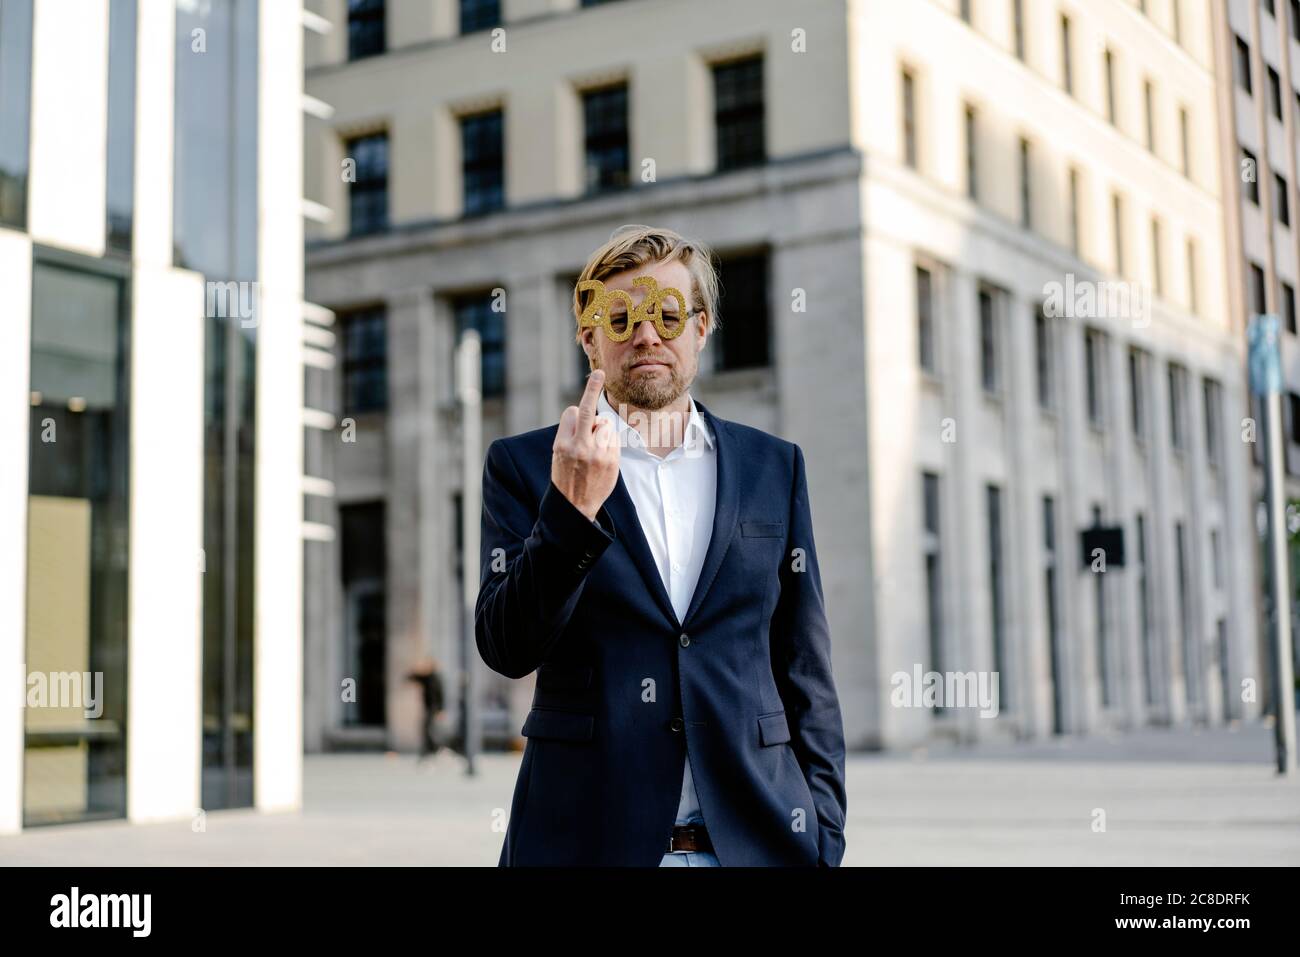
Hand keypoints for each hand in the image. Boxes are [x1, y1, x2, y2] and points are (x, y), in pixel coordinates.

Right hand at [552, 369, 619, 521]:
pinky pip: (614, 437)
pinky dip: (609, 442)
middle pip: (587, 410)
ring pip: (604, 424)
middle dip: (592, 389)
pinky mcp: (611, 460)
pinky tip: (603, 457)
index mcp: (562, 443)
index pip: (572, 413)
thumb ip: (571, 435)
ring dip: (601, 430)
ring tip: (595, 450)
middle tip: (599, 373)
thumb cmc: (566, 478)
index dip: (575, 414)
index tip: (583, 395)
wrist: (575, 507)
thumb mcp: (558, 455)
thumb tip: (587, 414)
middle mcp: (578, 446)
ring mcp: (597, 453)